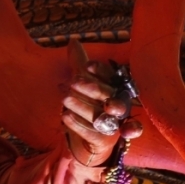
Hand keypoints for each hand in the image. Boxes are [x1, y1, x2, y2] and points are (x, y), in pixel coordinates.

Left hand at [61, 39, 142, 166]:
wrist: (89, 143)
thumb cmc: (89, 108)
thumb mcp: (83, 85)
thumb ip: (79, 63)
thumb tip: (73, 40)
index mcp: (117, 92)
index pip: (114, 80)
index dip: (101, 73)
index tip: (86, 66)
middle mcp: (120, 109)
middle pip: (112, 98)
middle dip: (94, 89)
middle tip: (73, 81)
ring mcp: (115, 127)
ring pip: (101, 116)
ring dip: (81, 106)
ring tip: (64, 99)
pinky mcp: (104, 143)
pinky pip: (92, 133)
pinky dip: (77, 124)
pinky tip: (64, 116)